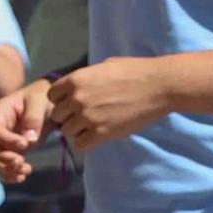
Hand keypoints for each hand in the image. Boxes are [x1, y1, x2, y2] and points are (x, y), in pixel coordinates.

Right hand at [0, 79, 53, 184]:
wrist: (48, 104)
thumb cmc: (42, 97)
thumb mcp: (39, 99)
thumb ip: (33, 117)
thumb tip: (29, 139)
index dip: (5, 140)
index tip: (24, 145)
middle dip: (3, 159)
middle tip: (21, 163)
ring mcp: (2, 142)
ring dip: (7, 169)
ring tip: (25, 171)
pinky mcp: (10, 152)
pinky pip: (4, 166)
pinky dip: (10, 174)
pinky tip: (22, 177)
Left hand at [48, 57, 170, 153]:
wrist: (160, 85)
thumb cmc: (136, 71)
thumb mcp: (105, 66)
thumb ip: (86, 78)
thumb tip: (76, 85)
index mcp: (76, 80)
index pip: (52, 96)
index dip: (61, 100)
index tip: (73, 102)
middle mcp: (77, 98)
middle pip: (57, 115)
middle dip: (68, 116)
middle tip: (84, 116)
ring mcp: (88, 117)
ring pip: (67, 132)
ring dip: (77, 130)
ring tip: (93, 126)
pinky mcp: (101, 133)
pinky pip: (80, 145)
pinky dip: (86, 142)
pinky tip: (97, 135)